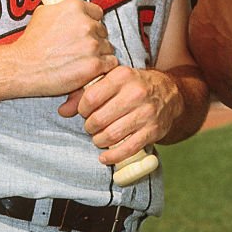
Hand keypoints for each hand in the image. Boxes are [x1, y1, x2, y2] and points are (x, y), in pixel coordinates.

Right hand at [9, 0, 116, 97]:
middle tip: (80, 49)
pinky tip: (90, 69)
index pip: (98, 13)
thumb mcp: (43, 13)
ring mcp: (92, 44)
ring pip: (108, 47)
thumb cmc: (30, 44)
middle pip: (103, 31)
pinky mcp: (94, 65)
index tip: (85, 33)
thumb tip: (70, 9)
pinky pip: (111, 63)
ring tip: (82, 61)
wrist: (23, 67)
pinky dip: (103, 67)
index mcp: (75, 8)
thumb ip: (62, 9)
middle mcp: (86, 24)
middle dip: (94, 40)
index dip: (91, 24)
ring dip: (99, 54)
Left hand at [58, 66, 182, 164]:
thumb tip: (62, 111)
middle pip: (99, 119)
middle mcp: (136, 92)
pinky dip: (113, 156)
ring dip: (99, 141)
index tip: (84, 112)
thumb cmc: (133, 85)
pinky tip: (105, 156)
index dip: (82, 110)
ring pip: (112, 135)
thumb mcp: (112, 80)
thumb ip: (86, 92)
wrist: (168, 92)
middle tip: (91, 127)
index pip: (91, 98)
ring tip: (98, 138)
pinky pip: (127, 149)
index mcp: (122, 75)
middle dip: (90, 127)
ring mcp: (146, 112)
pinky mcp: (153, 130)